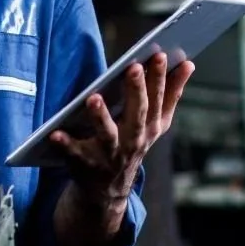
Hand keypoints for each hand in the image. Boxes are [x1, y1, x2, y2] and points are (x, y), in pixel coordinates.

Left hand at [49, 52, 194, 204]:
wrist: (109, 190)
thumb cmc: (133, 143)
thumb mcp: (156, 123)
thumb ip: (172, 94)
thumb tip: (189, 63)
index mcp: (151, 127)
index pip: (157, 98)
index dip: (160, 77)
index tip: (160, 55)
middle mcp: (134, 141)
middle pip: (137, 113)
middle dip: (137, 90)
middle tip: (133, 68)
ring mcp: (110, 155)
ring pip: (107, 135)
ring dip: (101, 117)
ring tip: (93, 98)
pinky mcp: (86, 164)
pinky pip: (74, 154)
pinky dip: (65, 145)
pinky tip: (55, 133)